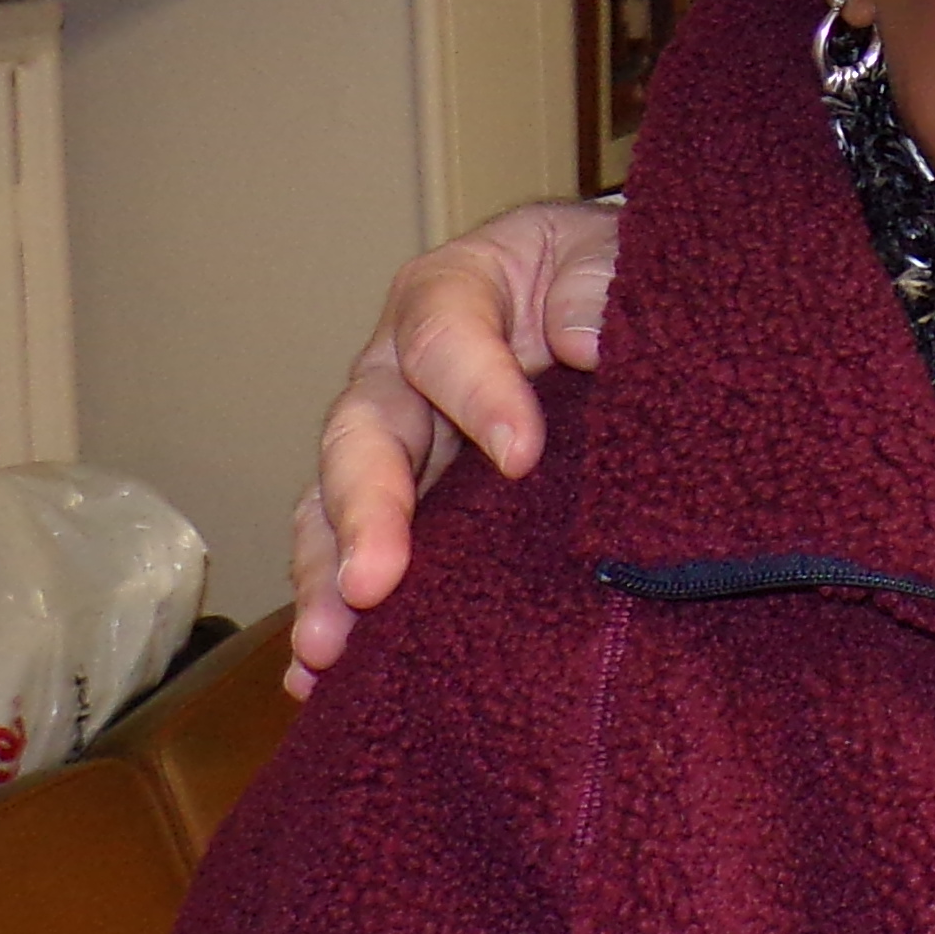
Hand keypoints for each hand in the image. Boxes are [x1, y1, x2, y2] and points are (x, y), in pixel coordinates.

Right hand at [287, 202, 626, 693]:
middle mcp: (401, 369)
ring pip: (334, 504)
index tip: (523, 455)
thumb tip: (585, 338)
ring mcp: (399, 441)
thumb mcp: (612, 253)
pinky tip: (322, 680)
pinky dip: (335, 613)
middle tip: (376, 581)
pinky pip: (353, 555)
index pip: (443, 333)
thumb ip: (596, 281)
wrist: (613, 301)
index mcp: (455, 290)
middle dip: (366, 508)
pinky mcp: (410, 506)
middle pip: (364, 430)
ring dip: (328, 576)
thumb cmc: (608, 276)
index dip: (476, 389)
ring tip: (327, 648)